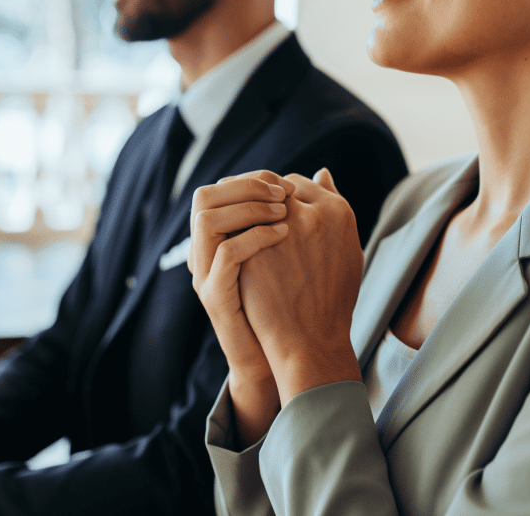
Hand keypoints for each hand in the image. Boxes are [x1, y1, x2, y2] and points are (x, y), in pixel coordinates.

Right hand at [190, 170, 295, 443]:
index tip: (284, 182)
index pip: (220, 189)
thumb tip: (324, 172)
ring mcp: (205, 276)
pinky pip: (226, 255)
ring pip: (206, 219)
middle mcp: (205, 254)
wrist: (286, 356)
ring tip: (283, 210)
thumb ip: (304, 211)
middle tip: (282, 191)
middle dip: (246, 186)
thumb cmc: (295, 301)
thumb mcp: (298, 248)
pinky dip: (255, 237)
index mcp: (221, 240)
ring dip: (247, 207)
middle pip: (205, 197)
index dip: (251, 179)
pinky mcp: (215, 296)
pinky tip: (283, 233)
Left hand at [239, 169, 363, 404]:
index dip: (280, 191)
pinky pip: (235, 225)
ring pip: (249, 201)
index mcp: (338, 211)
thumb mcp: (346, 249)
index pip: (299, 182)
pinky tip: (225, 237)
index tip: (270, 203)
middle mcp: (311, 215)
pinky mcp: (252, 250)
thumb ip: (333, 206)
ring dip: (239, 204)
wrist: (311, 340)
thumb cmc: (333, 298)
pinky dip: (228, 227)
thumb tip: (321, 171)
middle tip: (243, 202)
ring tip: (232, 216)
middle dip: (256, 192)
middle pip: (273, 185)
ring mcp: (280, 232)